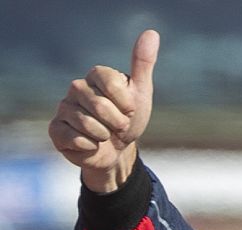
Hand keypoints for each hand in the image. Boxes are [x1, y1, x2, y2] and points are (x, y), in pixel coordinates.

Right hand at [49, 29, 158, 192]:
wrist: (118, 149)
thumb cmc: (129, 118)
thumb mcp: (141, 92)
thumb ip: (143, 64)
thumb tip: (151, 33)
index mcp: (96, 75)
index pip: (111, 82)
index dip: (126, 103)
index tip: (130, 109)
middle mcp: (77, 87)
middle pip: (100, 106)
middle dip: (118, 122)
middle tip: (119, 125)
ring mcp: (64, 107)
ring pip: (88, 124)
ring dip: (105, 135)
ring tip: (105, 134)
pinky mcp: (56, 129)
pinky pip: (76, 139)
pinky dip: (91, 146)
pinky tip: (91, 143)